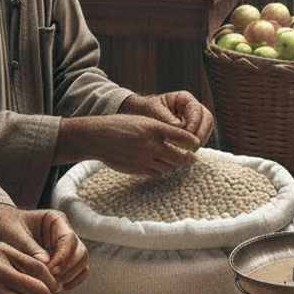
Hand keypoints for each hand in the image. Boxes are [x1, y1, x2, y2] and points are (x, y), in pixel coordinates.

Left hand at [0, 203, 89, 292]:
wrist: (0, 228)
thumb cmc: (7, 227)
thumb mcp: (15, 236)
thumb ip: (31, 249)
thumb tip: (47, 266)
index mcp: (56, 220)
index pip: (69, 238)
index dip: (63, 257)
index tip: (51, 271)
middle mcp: (65, 232)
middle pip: (80, 251)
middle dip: (69, 269)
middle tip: (52, 283)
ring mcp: (66, 246)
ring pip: (81, 263)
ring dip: (71, 276)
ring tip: (53, 287)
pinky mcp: (64, 259)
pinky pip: (77, 271)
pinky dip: (72, 281)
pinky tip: (57, 289)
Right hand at [56, 113, 199, 174]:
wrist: (97, 138)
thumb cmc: (120, 125)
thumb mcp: (142, 120)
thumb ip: (160, 128)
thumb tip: (179, 136)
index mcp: (153, 128)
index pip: (181, 135)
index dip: (192, 141)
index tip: (196, 144)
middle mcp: (151, 144)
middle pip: (180, 157)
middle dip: (188, 159)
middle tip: (191, 158)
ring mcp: (144, 159)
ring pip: (170, 167)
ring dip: (175, 165)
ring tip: (177, 161)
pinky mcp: (137, 170)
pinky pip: (156, 174)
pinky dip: (162, 170)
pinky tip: (161, 165)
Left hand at [122, 91, 214, 144]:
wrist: (140, 114)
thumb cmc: (146, 109)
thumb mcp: (153, 109)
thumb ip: (165, 117)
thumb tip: (179, 126)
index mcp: (184, 99)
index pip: (197, 110)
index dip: (195, 123)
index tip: (187, 135)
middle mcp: (192, 107)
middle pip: (207, 119)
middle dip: (202, 133)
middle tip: (194, 147)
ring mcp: (194, 119)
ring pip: (206, 129)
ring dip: (201, 140)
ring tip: (191, 151)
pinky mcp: (192, 130)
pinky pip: (199, 137)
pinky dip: (195, 144)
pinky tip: (187, 153)